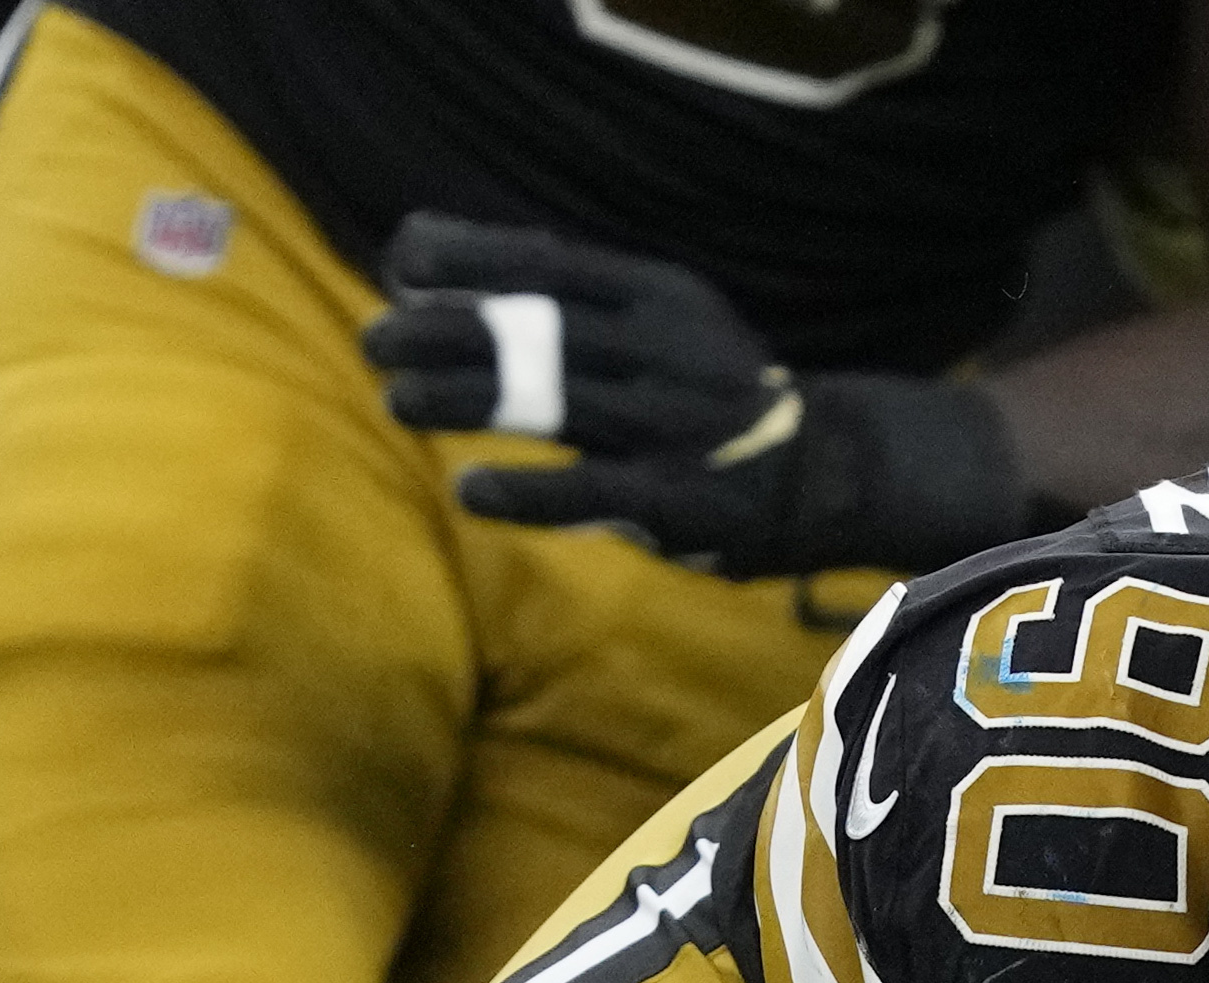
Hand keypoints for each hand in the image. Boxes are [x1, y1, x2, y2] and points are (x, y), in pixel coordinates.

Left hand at [362, 214, 1032, 579]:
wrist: (832, 466)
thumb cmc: (715, 393)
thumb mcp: (663, 320)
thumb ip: (578, 301)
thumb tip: (459, 270)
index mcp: (658, 295)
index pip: (548, 262)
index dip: (468, 257)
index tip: (401, 259)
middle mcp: (664, 350)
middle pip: (537, 328)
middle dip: (446, 328)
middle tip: (376, 337)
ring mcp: (671, 425)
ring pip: (550, 401)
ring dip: (464, 398)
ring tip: (397, 398)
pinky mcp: (677, 499)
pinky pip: (591, 491)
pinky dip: (526, 491)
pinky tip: (469, 489)